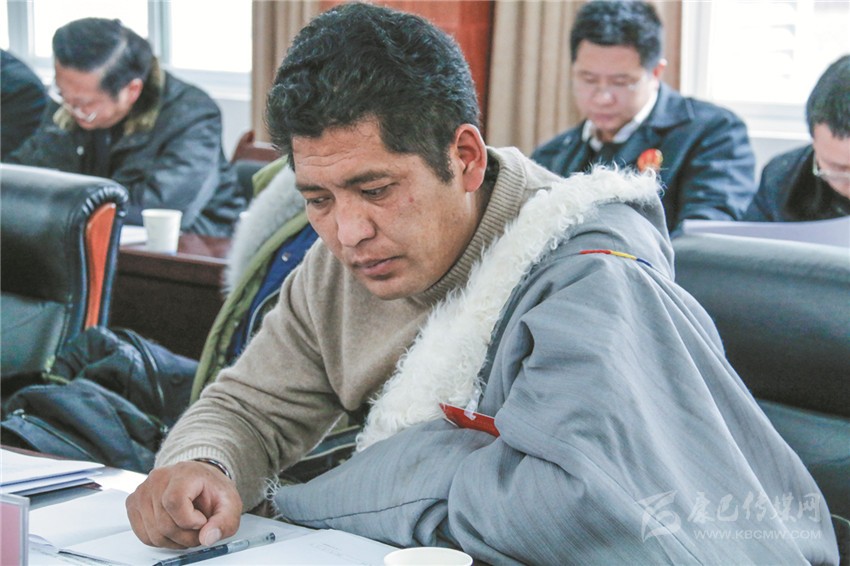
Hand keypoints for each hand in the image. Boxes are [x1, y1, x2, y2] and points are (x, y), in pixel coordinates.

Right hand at [126, 461, 242, 548]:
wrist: (200, 481)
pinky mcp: (134, 503)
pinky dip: (161, 540)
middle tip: (199, 530)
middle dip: (186, 536)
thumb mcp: (230, 504)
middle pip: (164, 523)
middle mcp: (158, 478)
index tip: (202, 520)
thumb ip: (224, 521)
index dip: (190, 521)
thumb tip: (208, 537)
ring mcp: (143, 491)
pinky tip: (174, 529)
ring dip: (174, 540)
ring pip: (154, 534)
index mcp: (183, 473)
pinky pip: (144, 536)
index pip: (174, 502)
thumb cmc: (212, 490)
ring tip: (188, 528)